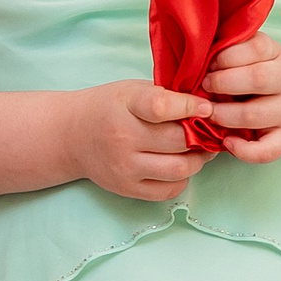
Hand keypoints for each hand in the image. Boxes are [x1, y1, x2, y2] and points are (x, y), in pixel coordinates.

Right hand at [71, 82, 202, 200]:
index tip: (206, 108)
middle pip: (179, 141)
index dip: (190, 107)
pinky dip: (182, 178)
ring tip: (199, 150)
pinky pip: (169, 190)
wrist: (72, 135)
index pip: (162, 107)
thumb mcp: (132, 90)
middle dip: (202, 135)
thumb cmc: (109, 108)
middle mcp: (123, 138)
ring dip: (198, 160)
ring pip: (179, 169)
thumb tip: (207, 108)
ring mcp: (124, 167)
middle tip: (208, 131)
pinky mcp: (127, 188)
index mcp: (125, 106)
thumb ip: (166, 96)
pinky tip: (178, 164)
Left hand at [203, 34, 280, 162]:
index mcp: (278, 56)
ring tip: (209, 113)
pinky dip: (244, 151)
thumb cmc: (274, 75)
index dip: (228, 55)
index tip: (210, 63)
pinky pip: (267, 150)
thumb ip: (237, 49)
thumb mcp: (264, 54)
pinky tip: (227, 142)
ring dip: (225, 115)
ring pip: (255, 115)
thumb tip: (199, 50)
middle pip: (258, 79)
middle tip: (204, 86)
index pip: (256, 48)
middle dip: (223, 82)